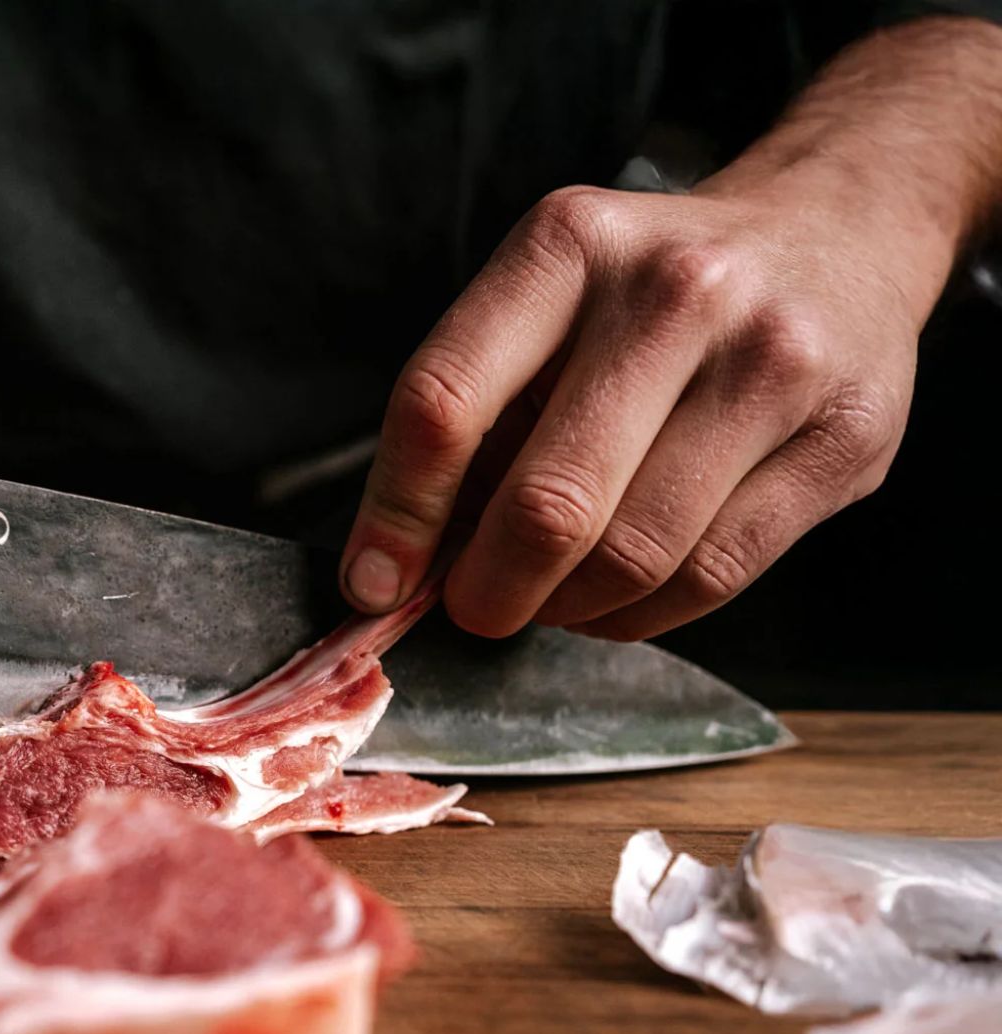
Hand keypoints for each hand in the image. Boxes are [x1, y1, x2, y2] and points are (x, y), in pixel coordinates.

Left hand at [339, 179, 930, 640]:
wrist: (839, 232)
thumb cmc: (653, 294)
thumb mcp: (548, 306)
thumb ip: (474, 420)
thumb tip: (397, 565)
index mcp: (569, 245)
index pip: (445, 401)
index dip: (396, 514)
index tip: (372, 583)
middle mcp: (677, 291)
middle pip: (549, 502)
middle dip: (488, 588)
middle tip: (472, 611)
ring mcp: (774, 361)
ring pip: (635, 555)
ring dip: (566, 609)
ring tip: (547, 600)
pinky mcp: (847, 436)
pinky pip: (714, 575)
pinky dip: (641, 615)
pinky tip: (617, 600)